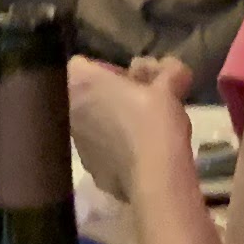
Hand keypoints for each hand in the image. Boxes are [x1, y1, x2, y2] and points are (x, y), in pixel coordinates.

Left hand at [66, 54, 198, 203]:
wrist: (154, 179)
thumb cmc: (154, 123)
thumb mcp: (169, 87)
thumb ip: (169, 71)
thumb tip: (172, 69)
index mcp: (81, 84)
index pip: (82, 63)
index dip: (108, 69)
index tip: (132, 80)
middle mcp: (70, 111)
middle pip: (88, 94)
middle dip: (111, 95)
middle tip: (142, 102)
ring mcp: (77, 142)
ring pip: (93, 122)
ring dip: (112, 121)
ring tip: (143, 128)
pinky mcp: (89, 167)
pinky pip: (100, 148)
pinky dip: (115, 147)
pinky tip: (139, 152)